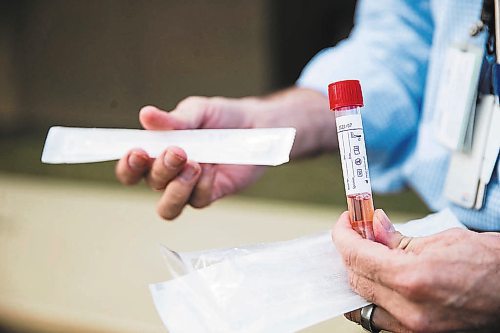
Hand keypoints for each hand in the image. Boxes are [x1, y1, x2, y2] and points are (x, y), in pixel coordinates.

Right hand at [115, 88, 331, 219]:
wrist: (256, 125)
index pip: (131, 169)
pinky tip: (212, 168)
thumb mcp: (198, 111)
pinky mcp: (211, 194)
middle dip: (160, 169)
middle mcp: (169, 174)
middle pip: (150, 184)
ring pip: (168, 206)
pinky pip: (198, 201)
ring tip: (195, 164)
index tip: (136, 152)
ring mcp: (189, 187)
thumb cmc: (222, 117)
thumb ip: (174, 119)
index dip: (128, 167)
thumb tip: (146, 115)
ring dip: (177, 188)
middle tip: (178, 151)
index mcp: (157, 152)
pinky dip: (202, 186)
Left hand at [332, 209, 499, 331]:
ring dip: (358, 276)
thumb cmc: (490, 265)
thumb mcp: (442, 240)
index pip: (356, 256)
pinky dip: (372, 298)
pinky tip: (379, 280)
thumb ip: (398, 238)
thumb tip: (373, 225)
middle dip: (350, 252)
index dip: (343, 234)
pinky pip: (379, 319)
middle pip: (355, 279)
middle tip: (356, 233)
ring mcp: (412, 329)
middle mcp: (407, 310)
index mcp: (412, 279)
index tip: (345, 222)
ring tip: (368, 255)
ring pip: (362, 304)